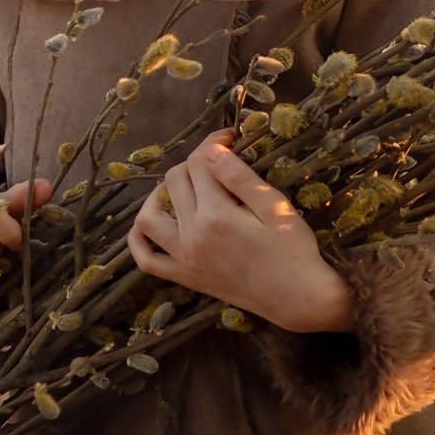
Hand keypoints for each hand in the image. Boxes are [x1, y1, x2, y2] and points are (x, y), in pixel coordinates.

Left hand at [129, 130, 354, 333]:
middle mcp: (192, 235)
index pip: (201, 163)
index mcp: (217, 214)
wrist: (296, 297)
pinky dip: (138, 241)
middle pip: (175, 181)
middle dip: (194, 162)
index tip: (231, 137)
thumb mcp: (274, 206)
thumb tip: (211, 150)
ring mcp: (184, 258)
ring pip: (149, 217)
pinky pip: (146, 260)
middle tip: (218, 160)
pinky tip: (148, 225)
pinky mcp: (184, 277)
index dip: (214, 142)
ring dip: (160, 194)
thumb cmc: (293, 249)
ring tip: (183, 187)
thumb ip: (239, 177)